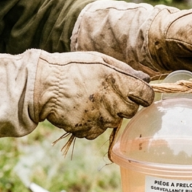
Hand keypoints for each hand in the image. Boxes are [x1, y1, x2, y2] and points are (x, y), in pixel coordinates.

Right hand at [33, 52, 152, 139]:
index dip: (142, 95)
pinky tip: (81, 110)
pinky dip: (92, 124)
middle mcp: (113, 102)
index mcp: (119, 82)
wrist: (44, 85)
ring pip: (114, 121)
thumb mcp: (100, 60)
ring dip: (107, 114)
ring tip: (90, 100)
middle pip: (131, 111)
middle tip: (107, 94)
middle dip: (123, 104)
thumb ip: (125, 70)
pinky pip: (97, 131)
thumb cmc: (72, 67)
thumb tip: (145, 80)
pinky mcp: (87, 130)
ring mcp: (101, 118)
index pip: (146, 96)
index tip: (135, 93)